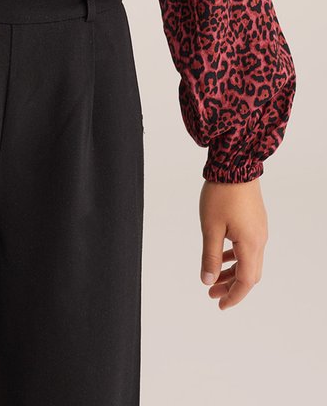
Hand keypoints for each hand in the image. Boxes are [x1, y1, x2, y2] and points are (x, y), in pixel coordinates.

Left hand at [199, 178, 268, 309]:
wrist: (235, 164)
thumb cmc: (221, 194)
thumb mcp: (210, 227)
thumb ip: (210, 256)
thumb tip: (208, 280)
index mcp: (251, 244)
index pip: (246, 281)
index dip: (233, 296)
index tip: (219, 305)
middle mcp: (260, 240)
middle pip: (250, 274)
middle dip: (231, 287)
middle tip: (212, 293)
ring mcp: (259, 230)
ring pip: (249, 260)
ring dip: (232, 272)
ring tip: (213, 277)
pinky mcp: (255, 221)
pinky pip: (248, 247)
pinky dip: (235, 256)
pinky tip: (222, 254)